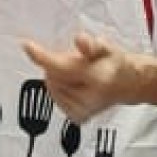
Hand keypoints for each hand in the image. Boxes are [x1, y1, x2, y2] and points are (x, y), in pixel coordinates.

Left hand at [23, 32, 139, 123]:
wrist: (129, 84)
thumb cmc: (114, 65)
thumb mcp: (105, 47)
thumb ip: (90, 43)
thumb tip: (80, 40)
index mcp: (96, 78)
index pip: (59, 67)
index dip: (41, 56)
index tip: (28, 46)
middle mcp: (88, 98)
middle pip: (51, 77)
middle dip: (57, 67)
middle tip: (74, 64)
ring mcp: (81, 110)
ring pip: (52, 88)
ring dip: (59, 79)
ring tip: (77, 75)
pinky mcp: (77, 117)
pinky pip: (56, 99)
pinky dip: (61, 91)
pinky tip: (75, 86)